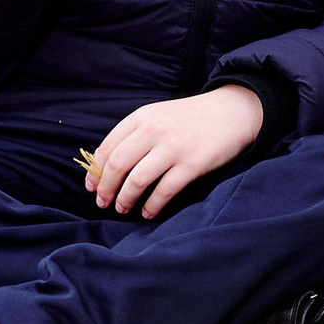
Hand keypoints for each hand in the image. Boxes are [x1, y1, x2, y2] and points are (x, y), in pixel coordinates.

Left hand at [86, 84, 264, 217]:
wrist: (231, 111)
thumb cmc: (190, 119)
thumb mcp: (158, 116)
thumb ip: (134, 135)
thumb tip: (106, 167)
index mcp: (141, 117)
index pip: (107, 147)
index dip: (96, 172)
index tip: (92, 187)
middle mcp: (154, 130)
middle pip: (117, 165)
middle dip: (106, 189)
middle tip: (104, 203)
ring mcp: (174, 147)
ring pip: (137, 180)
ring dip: (125, 199)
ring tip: (123, 209)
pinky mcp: (192, 164)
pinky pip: (164, 191)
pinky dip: (152, 206)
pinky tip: (148, 211)